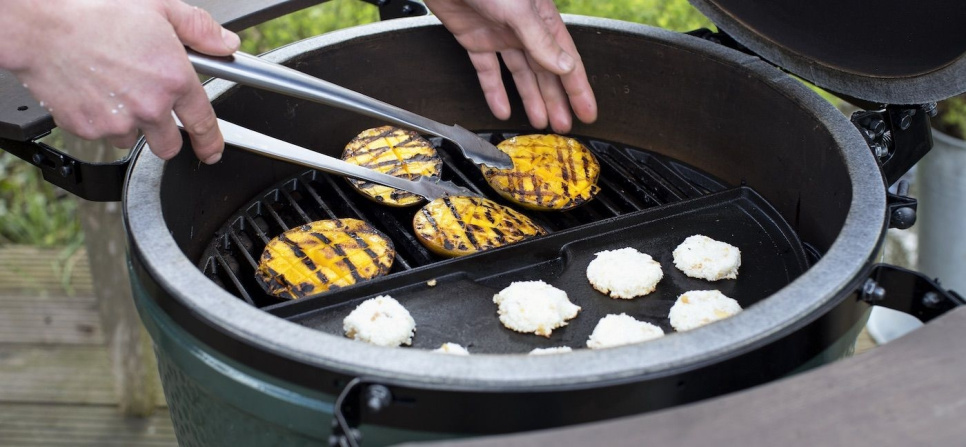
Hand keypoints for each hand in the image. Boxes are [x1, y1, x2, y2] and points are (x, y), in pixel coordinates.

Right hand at [0, 0, 239, 163]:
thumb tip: (226, 43)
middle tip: (151, 114)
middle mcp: (150, 106)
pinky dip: (102, 121)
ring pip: (134, 140)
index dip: (211, 142)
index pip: (204, 123)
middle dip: (166, 137)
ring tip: (115, 91)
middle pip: (170, 146)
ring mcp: (119, 121)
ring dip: (130, 125)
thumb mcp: (160, 9)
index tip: (212, 151)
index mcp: (174, 79)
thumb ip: (199, 29)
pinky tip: (94, 93)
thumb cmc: (96, 16)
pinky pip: (103, 135)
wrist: (42, 30)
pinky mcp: (90, 130)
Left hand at [424, 0, 597, 133]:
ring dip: (530, 99)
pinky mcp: (475, 39)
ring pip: (520, 75)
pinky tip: (502, 109)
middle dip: (556, 100)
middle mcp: (524, 29)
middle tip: (563, 126)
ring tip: (539, 122)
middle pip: (545, 72)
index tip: (587, 111)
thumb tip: (565, 66)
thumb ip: (540, 40)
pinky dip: (494, 91)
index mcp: (542, 19)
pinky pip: (488, 71)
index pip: (567, 60)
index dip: (578, 88)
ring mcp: (500, 35)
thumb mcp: (520, 9)